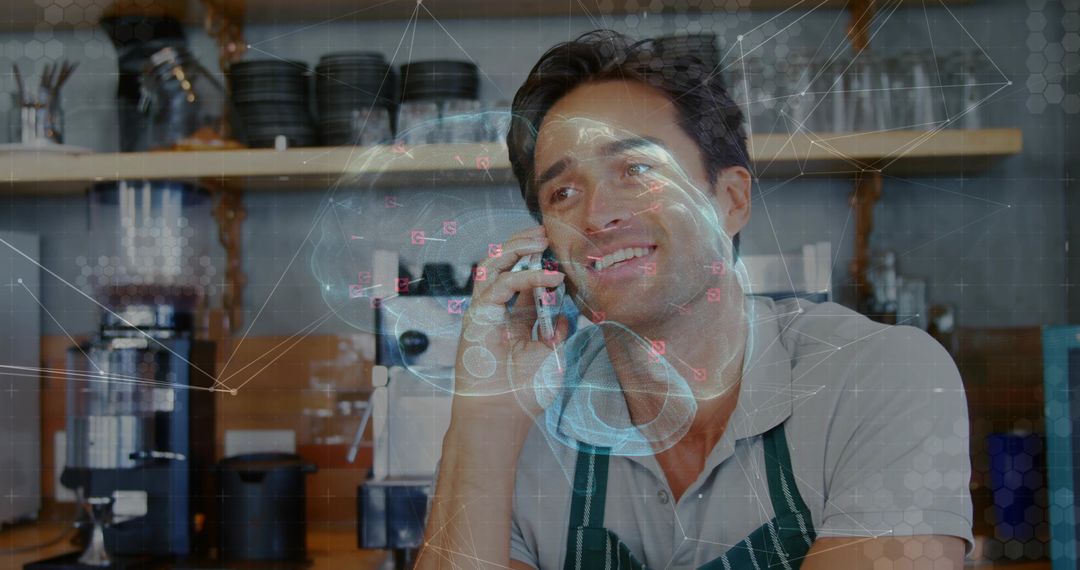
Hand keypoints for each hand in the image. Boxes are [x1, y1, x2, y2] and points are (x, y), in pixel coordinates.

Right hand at [452, 225, 570, 427]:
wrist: (500, 416)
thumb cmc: (523, 392)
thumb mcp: (552, 355)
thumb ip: (558, 330)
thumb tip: (566, 310)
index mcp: (514, 319)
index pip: (524, 279)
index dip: (541, 263)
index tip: (562, 254)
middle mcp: (497, 311)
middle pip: (504, 264)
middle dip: (523, 244)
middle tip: (546, 233)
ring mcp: (484, 311)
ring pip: (492, 265)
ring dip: (516, 248)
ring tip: (541, 240)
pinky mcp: (477, 316)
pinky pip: (499, 286)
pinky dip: (524, 276)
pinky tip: (549, 277)